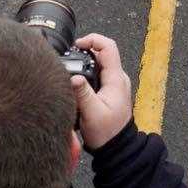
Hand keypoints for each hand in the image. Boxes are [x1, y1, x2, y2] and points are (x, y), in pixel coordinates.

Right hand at [70, 33, 132, 150]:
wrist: (117, 148)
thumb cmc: (107, 133)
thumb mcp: (91, 113)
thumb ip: (82, 94)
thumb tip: (73, 76)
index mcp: (116, 79)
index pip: (108, 47)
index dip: (92, 40)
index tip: (77, 45)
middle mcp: (117, 78)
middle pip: (102, 53)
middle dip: (86, 51)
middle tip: (70, 57)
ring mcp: (114, 84)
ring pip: (100, 63)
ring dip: (86, 62)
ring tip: (71, 68)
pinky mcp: (109, 90)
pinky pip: (99, 73)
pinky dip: (88, 71)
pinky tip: (77, 81)